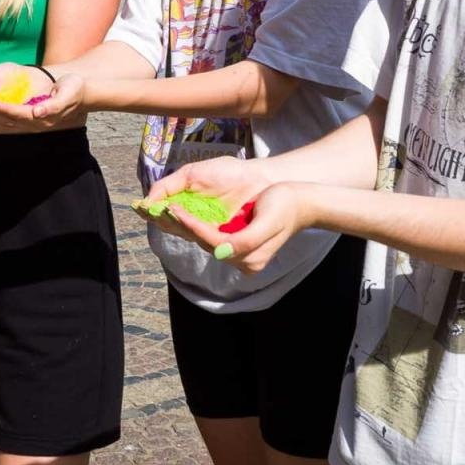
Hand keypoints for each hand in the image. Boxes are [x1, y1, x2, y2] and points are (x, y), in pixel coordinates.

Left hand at [0, 73, 85, 131]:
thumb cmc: (73, 90)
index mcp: (42, 117)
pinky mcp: (20, 119)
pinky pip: (1, 120)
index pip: (18, 115)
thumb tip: (38, 112)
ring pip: (0, 123)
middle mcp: (31, 123)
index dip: (3, 110)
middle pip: (5, 121)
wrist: (76, 93)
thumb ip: (54, 105)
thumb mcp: (68, 94)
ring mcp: (25, 123)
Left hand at [158, 180, 312, 275]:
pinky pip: (212, 238)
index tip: (174, 210)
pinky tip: (183, 214)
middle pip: (207, 244)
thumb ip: (247, 239)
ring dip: (187, 226)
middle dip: (185, 226)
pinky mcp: (238, 247)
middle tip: (162, 208)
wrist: (302, 202)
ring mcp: (241, 257)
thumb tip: (222, 251)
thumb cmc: (286, 204)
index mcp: (252, 257)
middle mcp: (244, 262)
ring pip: (207, 242)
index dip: (193, 226)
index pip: (214, 243)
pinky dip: (197, 226)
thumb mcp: (269, 219)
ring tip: (167, 210)